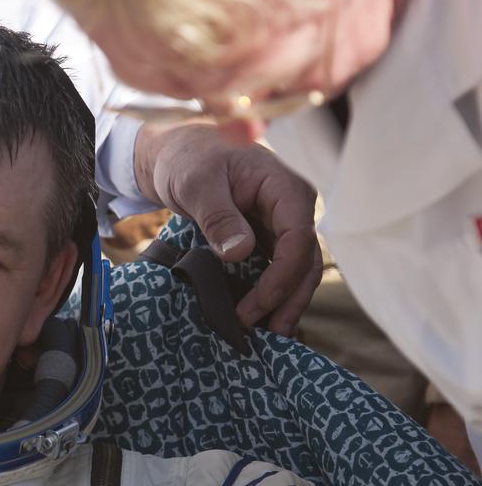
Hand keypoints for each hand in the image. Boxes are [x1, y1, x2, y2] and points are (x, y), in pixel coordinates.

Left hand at [134, 121, 323, 334]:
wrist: (180, 151)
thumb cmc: (190, 159)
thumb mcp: (197, 183)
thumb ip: (218, 216)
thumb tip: (240, 252)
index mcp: (284, 188)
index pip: (299, 239)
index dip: (281, 277)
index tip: (257, 306)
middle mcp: (292, 207)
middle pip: (305, 260)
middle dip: (288, 299)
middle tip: (264, 332)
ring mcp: (282, 223)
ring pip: (296, 269)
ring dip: (285, 302)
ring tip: (268, 335)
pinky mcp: (268, 236)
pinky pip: (277, 268)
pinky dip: (271, 293)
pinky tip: (260, 318)